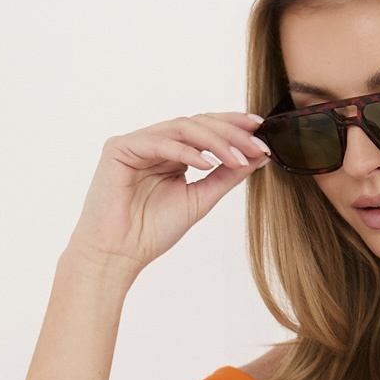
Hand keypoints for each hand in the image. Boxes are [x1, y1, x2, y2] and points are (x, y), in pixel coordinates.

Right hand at [66, 110, 271, 275]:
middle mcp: (155, 143)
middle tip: (256, 144)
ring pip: (182, 128)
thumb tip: (258, 156)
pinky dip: (186, 151)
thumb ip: (227, 176)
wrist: (118, 254)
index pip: (206, 131)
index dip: (234, 128)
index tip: (262, 133)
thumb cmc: (151, 232)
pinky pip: (159, 142)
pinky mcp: (120, 147)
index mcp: (172, 154)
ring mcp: (137, 142)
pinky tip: (208, 164)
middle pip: (197, 124)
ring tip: (237, 157)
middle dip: (230, 133)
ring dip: (214, 141)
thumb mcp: (200, 200)